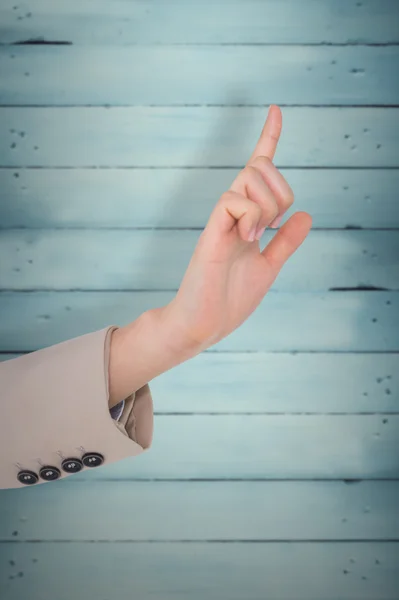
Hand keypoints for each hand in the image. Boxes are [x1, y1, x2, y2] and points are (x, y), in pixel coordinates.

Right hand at [158, 105, 312, 353]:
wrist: (204, 324)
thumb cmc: (230, 300)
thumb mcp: (269, 267)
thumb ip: (285, 242)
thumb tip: (306, 214)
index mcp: (246, 219)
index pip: (259, 170)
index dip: (269, 138)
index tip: (276, 109)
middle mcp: (232, 213)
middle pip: (260, 166)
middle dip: (279, 190)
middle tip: (271, 226)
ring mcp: (221, 220)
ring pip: (249, 176)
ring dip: (266, 204)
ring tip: (255, 236)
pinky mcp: (211, 230)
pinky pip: (235, 199)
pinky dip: (252, 216)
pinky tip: (248, 239)